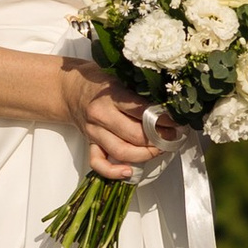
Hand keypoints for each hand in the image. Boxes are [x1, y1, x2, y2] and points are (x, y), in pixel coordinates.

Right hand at [61, 63, 164, 180]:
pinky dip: (113, 172)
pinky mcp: (89, 144)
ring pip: (121, 151)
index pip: (141, 111)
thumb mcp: (121, 76)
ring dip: (145, 154)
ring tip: (160, 149)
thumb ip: (140, 90)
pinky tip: (129, 171)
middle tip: (173, 137)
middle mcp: (101, 115)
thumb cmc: (99, 81)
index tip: (177, 122)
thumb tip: (169, 105)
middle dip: (158, 139)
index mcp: (112, 95)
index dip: (163, 120)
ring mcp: (94, 132)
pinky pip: (98, 163)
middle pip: (134, 135)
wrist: (69, 89)